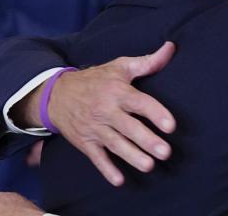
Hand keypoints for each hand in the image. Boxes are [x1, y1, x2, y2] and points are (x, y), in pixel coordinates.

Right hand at [13, 41, 176, 185]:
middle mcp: (106, 110)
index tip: (170, 125)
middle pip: (129, 127)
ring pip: (115, 145)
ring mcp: (95, 128)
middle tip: (165, 152)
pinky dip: (106, 169)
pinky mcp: (85, 142)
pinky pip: (96, 158)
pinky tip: (119, 180)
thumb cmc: (96, 79)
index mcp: (117, 91)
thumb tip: (171, 48)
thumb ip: (148, 62)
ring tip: (150, 166)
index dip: (155, 113)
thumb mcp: (120, 66)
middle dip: (147, 140)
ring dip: (132, 156)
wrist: (56, 95)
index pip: (139, 103)